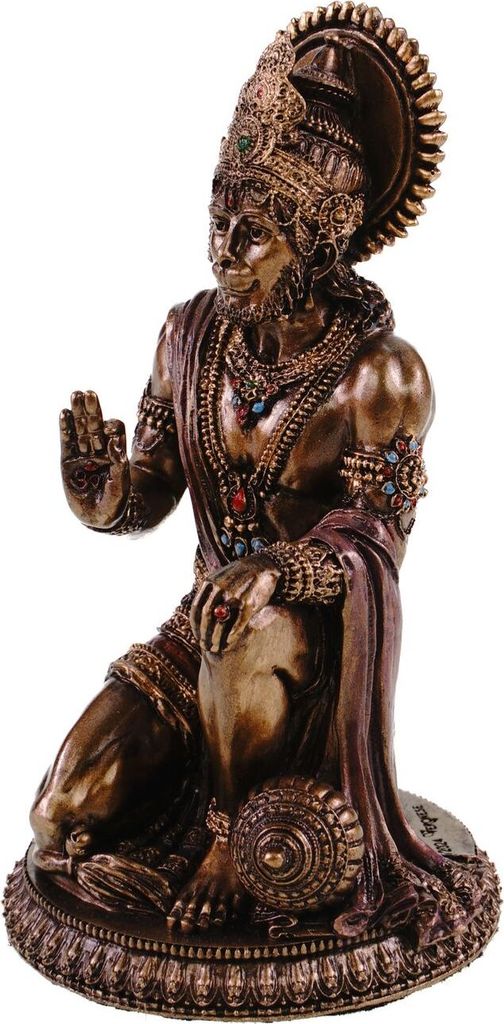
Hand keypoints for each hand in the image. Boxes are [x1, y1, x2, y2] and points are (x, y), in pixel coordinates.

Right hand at [60, 390, 130, 528]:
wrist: (99, 518)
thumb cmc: (115, 502)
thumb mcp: (121, 484)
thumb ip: (119, 463)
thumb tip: (115, 440)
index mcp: (115, 452)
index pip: (114, 432)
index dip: (113, 427)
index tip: (111, 427)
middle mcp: (99, 450)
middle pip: (95, 425)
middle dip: (92, 410)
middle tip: (89, 393)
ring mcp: (83, 455)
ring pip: (80, 430)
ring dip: (78, 414)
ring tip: (75, 395)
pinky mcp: (68, 461)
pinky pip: (67, 442)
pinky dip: (66, 428)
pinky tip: (65, 413)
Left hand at [190, 555, 280, 654]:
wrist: (264, 565)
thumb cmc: (241, 576)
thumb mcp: (221, 578)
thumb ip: (210, 593)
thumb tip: (200, 614)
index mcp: (210, 582)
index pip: (196, 608)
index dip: (195, 625)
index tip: (197, 637)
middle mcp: (220, 588)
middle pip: (206, 616)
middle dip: (204, 634)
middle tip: (205, 646)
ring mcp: (234, 595)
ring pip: (220, 622)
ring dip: (216, 638)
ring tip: (216, 648)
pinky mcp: (249, 602)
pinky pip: (237, 623)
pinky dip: (231, 636)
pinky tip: (228, 644)